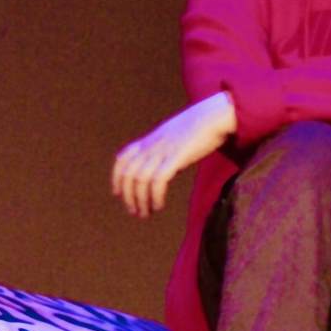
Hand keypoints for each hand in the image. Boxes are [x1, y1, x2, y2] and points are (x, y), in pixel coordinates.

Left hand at [111, 92, 235, 217]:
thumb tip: (164, 170)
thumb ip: (164, 151)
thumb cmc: (199, 128)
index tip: (118, 194)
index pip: (123, 159)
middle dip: (128, 196)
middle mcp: (151, 146)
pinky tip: (159, 205)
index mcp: (149, 141)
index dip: (117, 178)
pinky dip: (155, 196)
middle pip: (129, 174)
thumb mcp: (173, 137)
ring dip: (140, 200)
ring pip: (140, 180)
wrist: (214, 117)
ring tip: (146, 214)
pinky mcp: (176, 156)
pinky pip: (158, 180)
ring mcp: (163, 151)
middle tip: (135, 212)